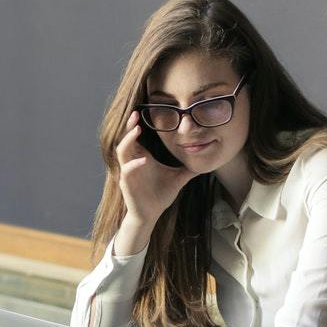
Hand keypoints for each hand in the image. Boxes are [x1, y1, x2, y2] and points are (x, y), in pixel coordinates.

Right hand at [114, 110, 190, 227]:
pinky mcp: (127, 184)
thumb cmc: (160, 195)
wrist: (151, 214)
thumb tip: (205, 162)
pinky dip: (133, 165)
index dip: (135, 124)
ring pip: (122, 152)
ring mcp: (128, 172)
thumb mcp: (178, 178)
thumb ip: (189, 169)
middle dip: (129, 126)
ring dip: (128, 140)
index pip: (135, 137)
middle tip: (135, 114)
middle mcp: (132, 162)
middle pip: (125, 139)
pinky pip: (127, 171)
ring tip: (137, 130)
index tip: (141, 111)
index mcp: (142, 157)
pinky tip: (143, 160)